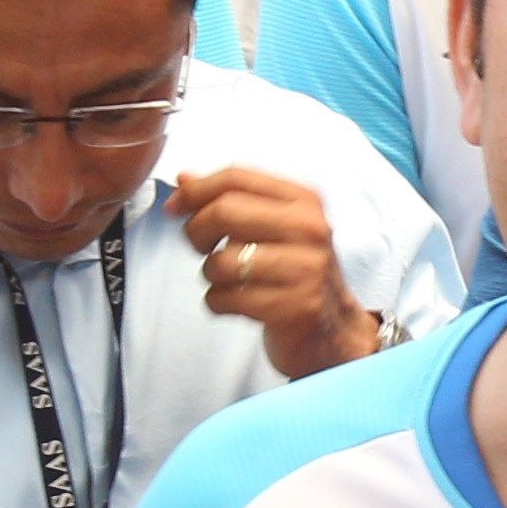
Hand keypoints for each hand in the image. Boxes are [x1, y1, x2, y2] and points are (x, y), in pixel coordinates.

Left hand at [175, 166, 378, 378]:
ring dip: (210, 274)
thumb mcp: (270, 228)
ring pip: (222, 260)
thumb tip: (183, 179)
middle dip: (197, 231)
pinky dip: (217, 302)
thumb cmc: (292, 272)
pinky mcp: (295, 306)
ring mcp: (306, 268)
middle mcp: (310, 229)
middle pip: (226, 211)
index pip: (237, 177)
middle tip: (200, 247)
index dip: (195, 190)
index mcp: (304, 201)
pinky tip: (235, 302)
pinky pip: (226, 298)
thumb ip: (230, 200)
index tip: (174, 207)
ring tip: (228, 279)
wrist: (332, 330)